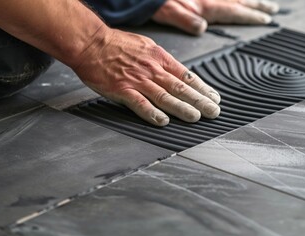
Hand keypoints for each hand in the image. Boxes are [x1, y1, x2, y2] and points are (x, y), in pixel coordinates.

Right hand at [73, 26, 220, 125]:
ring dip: (182, 108)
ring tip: (196, 118)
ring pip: (165, 96)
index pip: (186, 76)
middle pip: (181, 88)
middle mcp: (152, 70)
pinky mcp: (122, 90)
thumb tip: (175, 73)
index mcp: (159, 58)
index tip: (214, 98)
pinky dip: (152, 113)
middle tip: (213, 112)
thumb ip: (160, 61)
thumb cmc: (116, 45)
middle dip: (200, 101)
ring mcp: (138, 80)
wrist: (91, 43)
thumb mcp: (145, 47)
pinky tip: (163, 121)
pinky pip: (140, 103)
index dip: (202, 88)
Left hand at [152, 0, 279, 34]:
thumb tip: (202, 28)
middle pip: (240, 0)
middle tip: (272, 9)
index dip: (252, 16)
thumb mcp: (170, 12)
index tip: (266, 19)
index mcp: (206, 6)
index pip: (235, 12)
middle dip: (257, 5)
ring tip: (262, 1)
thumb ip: (187, 20)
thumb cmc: (159, 2)